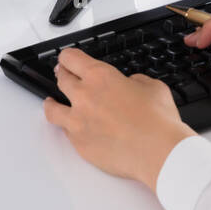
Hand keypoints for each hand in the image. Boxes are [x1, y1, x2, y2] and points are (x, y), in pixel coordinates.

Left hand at [42, 47, 195, 191]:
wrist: (158, 152)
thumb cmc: (158, 121)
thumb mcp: (152, 86)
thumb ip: (134, 81)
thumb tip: (129, 85)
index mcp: (100, 77)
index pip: (71, 58)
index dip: (68, 57)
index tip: (68, 59)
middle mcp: (84, 96)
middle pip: (61, 80)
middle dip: (62, 75)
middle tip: (63, 75)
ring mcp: (78, 122)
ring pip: (52, 109)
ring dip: (52, 103)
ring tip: (52, 103)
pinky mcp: (79, 145)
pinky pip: (66, 133)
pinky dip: (69, 128)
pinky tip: (74, 128)